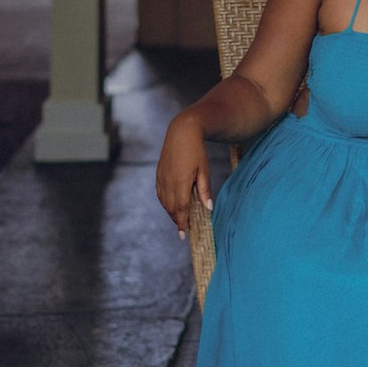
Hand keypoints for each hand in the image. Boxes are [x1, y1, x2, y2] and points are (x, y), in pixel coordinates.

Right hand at [156, 111, 212, 238]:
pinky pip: (160, 194)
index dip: (182, 223)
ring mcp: (161, 178)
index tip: (183, 235)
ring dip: (171, 212)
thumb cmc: (197, 150)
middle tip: (184, 229)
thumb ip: (205, 189)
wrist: (182, 132)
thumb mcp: (204, 169)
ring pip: (164, 202)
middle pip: (171, 208)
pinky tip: (172, 205)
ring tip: (180, 219)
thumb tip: (209, 208)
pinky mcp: (158, 174)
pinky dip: (165, 203)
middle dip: (177, 220)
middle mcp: (168, 181)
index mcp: (181, 181)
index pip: (180, 208)